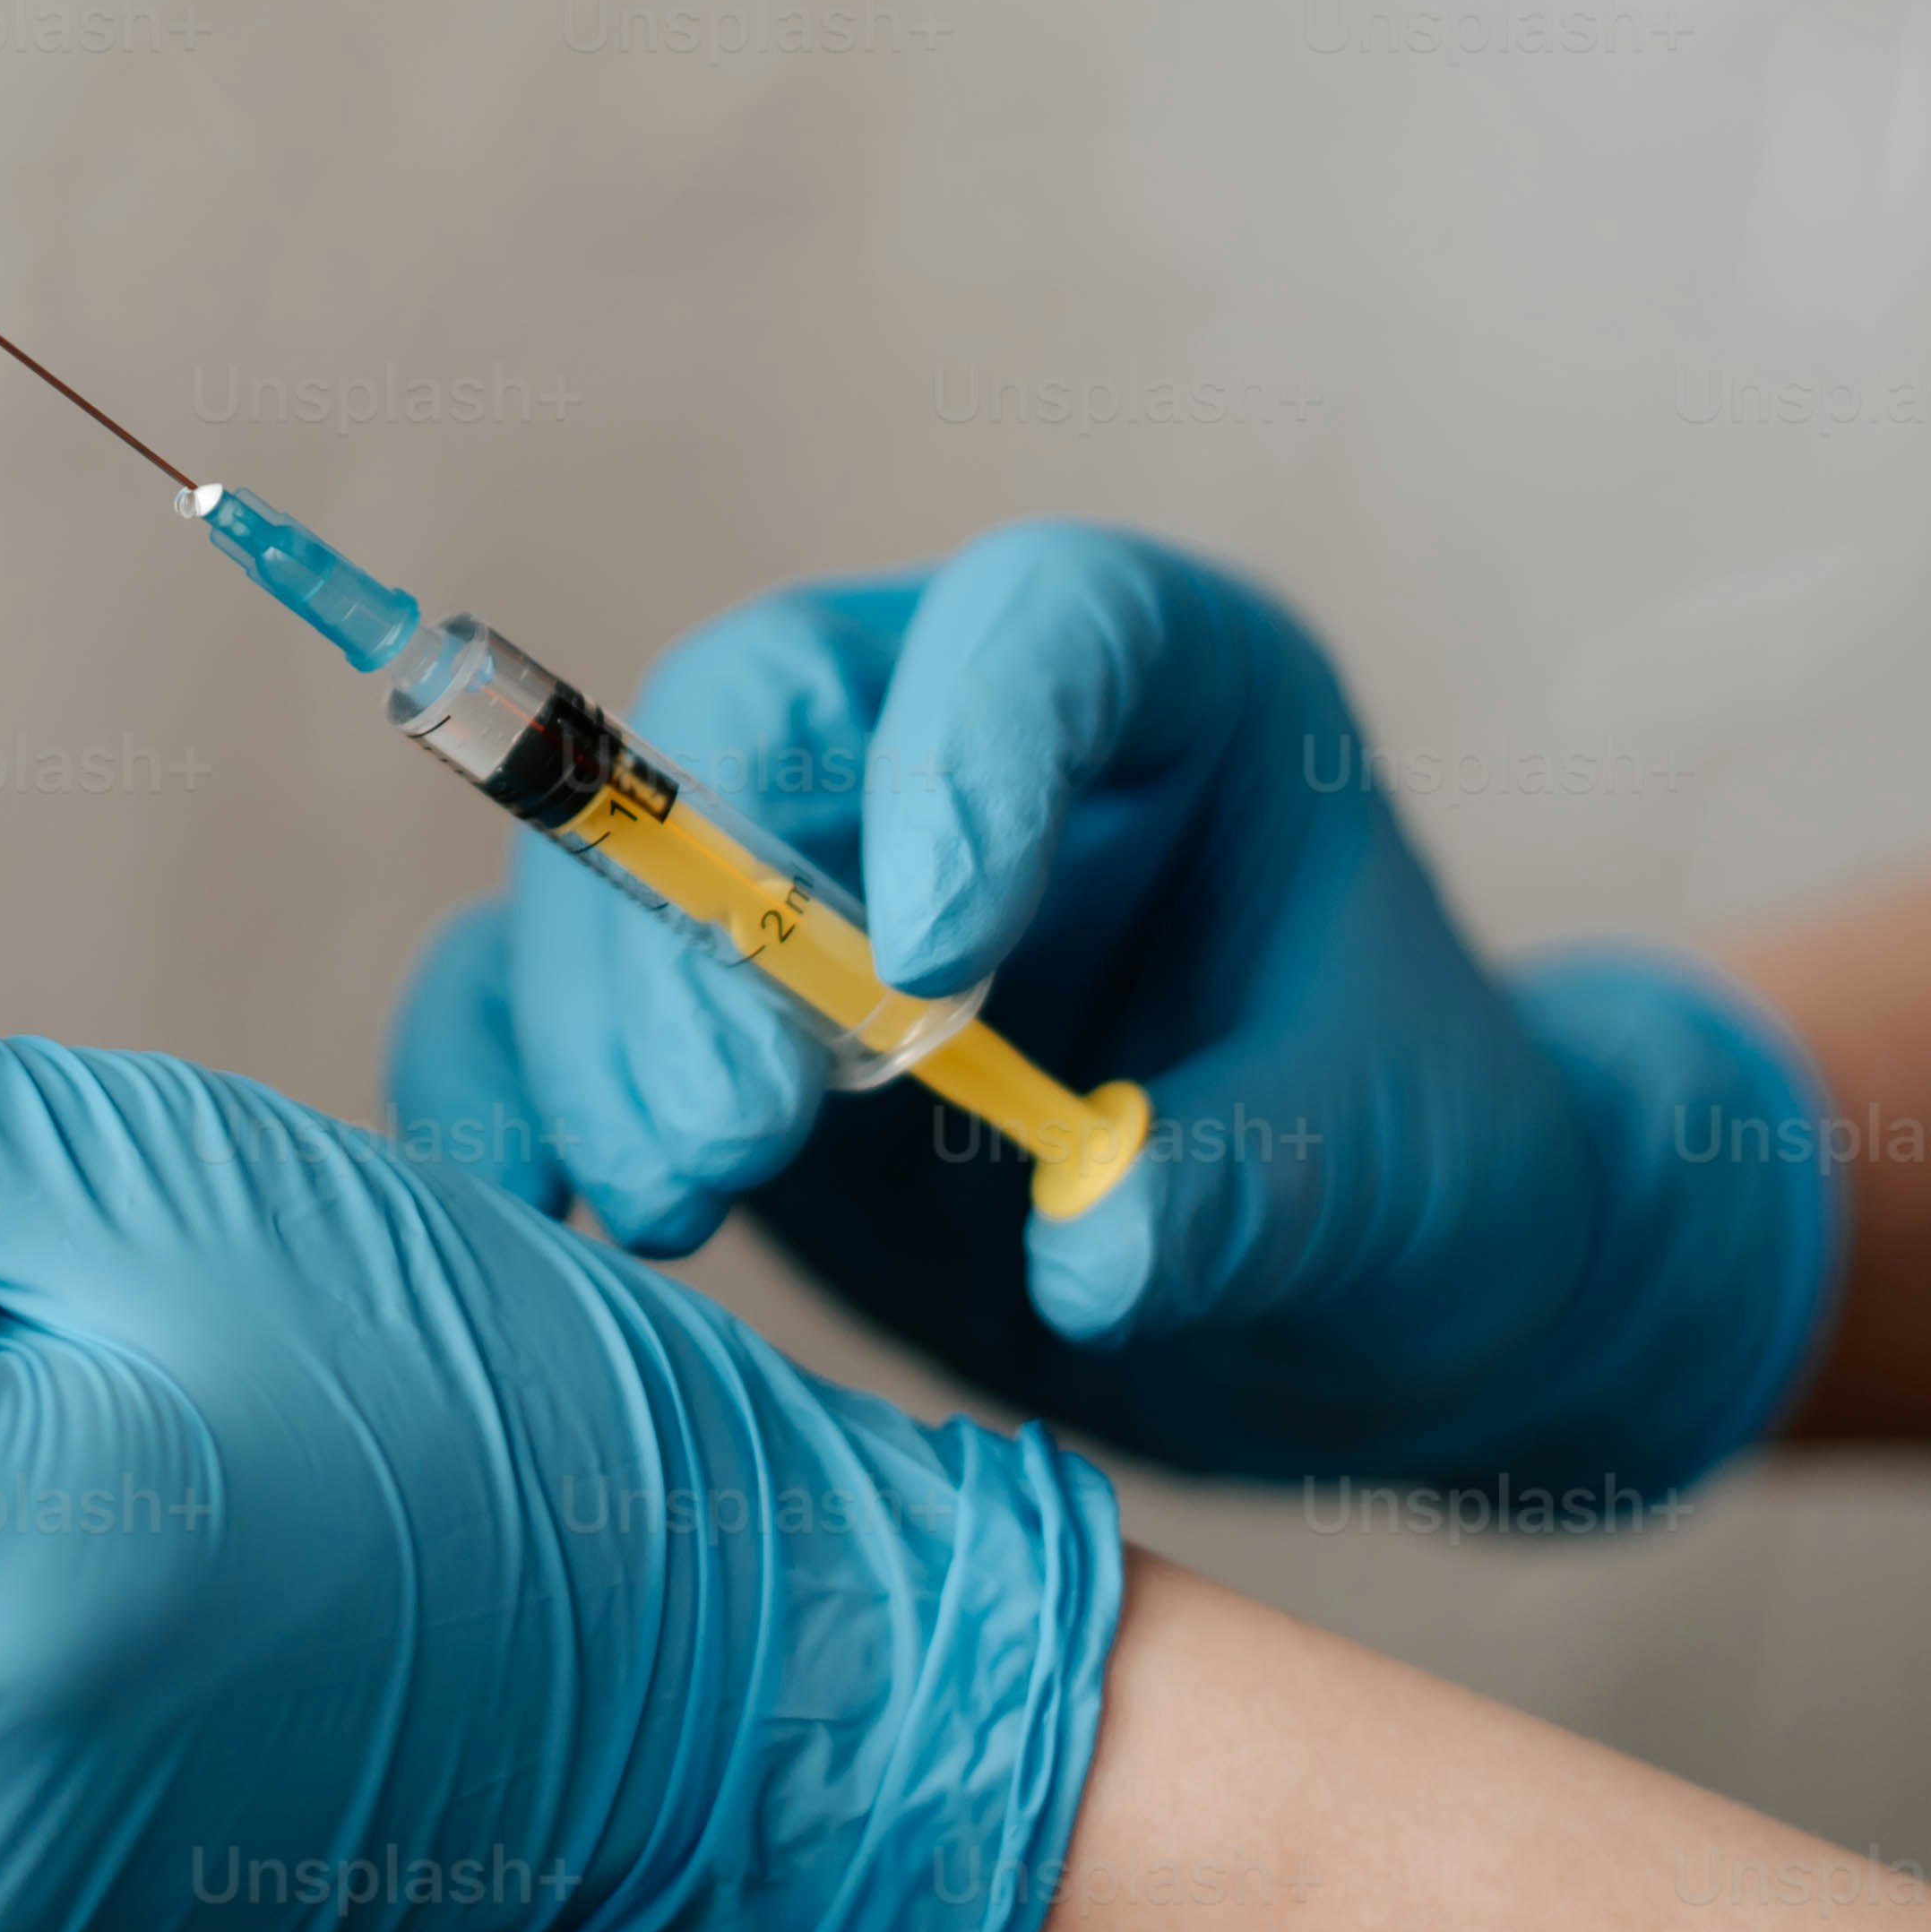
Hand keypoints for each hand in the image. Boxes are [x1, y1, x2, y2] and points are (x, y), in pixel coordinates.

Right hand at [388, 523, 1840, 1499]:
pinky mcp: (697, 1014)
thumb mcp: (1406, 1190)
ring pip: (613, 862)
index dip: (964, 750)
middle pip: (756, 718)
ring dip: (603, 1024)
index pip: (1038, 621)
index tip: (941, 969)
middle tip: (737, 1129)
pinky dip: (510, 1096)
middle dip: (708, 911)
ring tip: (671, 1202)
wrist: (1341, 1310)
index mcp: (1171, 686)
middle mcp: (948, 732)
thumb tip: (1091, 1249)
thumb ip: (1258, 1196)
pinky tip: (534, 1212)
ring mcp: (800, 867)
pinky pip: (542, 1006)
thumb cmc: (1420, 1184)